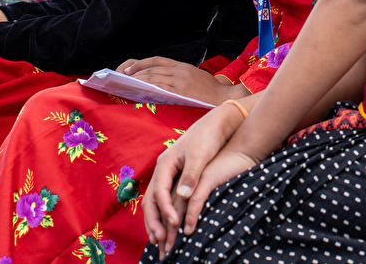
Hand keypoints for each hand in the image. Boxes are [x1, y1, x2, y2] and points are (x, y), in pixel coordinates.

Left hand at [117, 56, 245, 104]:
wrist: (226, 99)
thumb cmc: (211, 93)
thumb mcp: (195, 78)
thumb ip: (179, 78)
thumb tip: (158, 85)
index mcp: (183, 66)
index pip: (157, 60)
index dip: (140, 63)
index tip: (128, 68)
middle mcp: (181, 70)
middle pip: (152, 67)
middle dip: (134, 71)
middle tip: (121, 77)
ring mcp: (181, 80)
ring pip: (154, 77)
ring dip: (137, 80)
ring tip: (126, 84)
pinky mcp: (182, 91)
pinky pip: (160, 87)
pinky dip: (147, 88)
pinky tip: (138, 92)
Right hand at [144, 100, 247, 254]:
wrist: (215, 124)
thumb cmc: (208, 137)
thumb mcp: (201, 155)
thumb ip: (191, 175)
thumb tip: (182, 196)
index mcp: (165, 163)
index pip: (159, 192)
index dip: (165, 210)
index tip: (175, 224)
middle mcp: (162, 170)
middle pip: (151, 200)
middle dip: (153, 221)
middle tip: (160, 242)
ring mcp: (167, 174)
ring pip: (155, 202)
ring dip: (156, 221)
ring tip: (160, 240)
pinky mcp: (175, 177)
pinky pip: (164, 199)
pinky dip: (164, 214)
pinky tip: (169, 226)